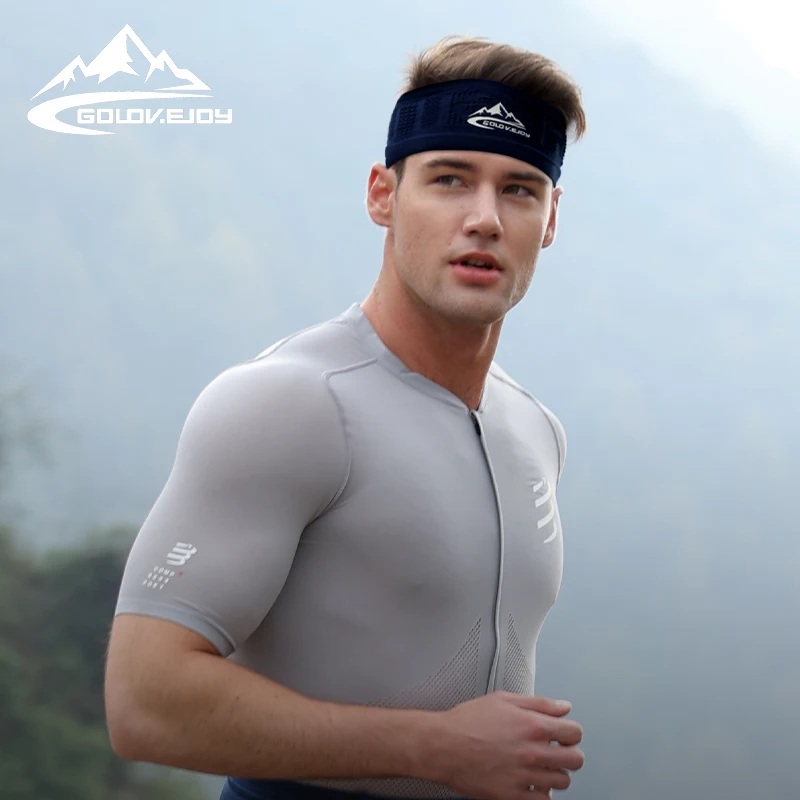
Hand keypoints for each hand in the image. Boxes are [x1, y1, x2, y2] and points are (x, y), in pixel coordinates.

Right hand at [425, 691, 583, 799]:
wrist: (443, 746)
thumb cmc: (468, 721)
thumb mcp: (504, 700)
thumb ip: (539, 703)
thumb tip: (563, 708)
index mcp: (533, 725)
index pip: (574, 733)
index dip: (570, 733)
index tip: (563, 735)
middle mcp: (533, 752)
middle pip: (575, 760)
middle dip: (568, 754)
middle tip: (555, 752)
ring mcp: (525, 776)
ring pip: (563, 782)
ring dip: (555, 774)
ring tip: (540, 767)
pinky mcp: (513, 796)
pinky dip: (541, 793)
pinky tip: (530, 782)